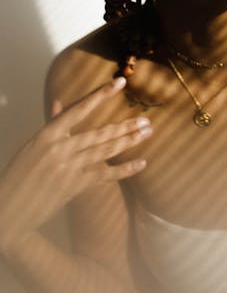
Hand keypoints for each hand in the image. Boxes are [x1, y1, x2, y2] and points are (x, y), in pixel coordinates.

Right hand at [0, 77, 152, 250]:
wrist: (7, 210)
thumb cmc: (20, 174)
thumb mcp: (33, 146)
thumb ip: (52, 124)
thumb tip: (61, 102)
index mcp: (48, 134)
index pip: (80, 109)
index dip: (101, 95)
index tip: (120, 83)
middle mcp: (59, 148)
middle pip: (100, 133)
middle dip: (126, 125)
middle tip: (147, 119)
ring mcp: (67, 167)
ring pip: (105, 150)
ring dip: (129, 141)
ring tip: (147, 132)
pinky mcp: (73, 186)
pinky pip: (104, 175)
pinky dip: (124, 170)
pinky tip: (141, 163)